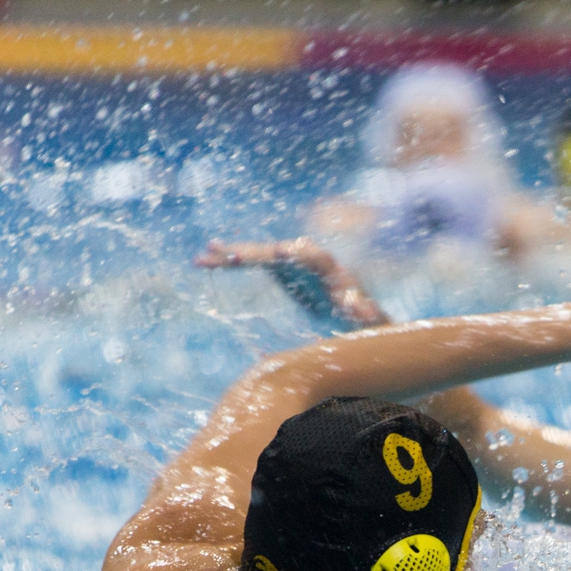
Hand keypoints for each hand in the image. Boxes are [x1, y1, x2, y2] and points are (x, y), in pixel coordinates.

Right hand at [195, 238, 390, 327]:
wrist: (353, 315)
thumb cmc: (361, 319)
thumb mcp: (365, 319)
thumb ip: (364, 314)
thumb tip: (365, 312)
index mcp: (330, 269)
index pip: (314, 257)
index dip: (297, 254)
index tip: (280, 252)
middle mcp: (308, 259)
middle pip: (278, 251)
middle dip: (254, 252)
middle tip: (229, 255)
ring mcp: (290, 262)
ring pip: (259, 253)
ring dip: (233, 254)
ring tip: (205, 255)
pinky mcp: (278, 268)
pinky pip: (251, 261)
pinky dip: (230, 261)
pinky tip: (204, 260)